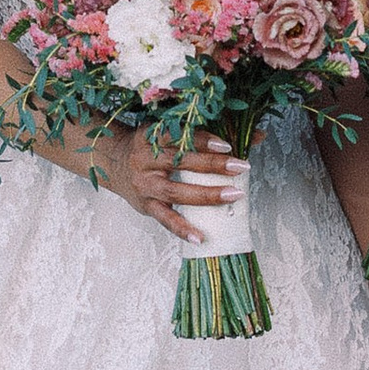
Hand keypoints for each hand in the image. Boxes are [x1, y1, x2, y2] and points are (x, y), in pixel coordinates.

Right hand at [56, 123, 244, 245]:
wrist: (111, 161)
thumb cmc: (150, 145)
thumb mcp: (171, 131)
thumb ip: (210, 133)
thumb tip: (257, 135)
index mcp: (154, 136)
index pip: (180, 136)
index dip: (204, 140)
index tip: (227, 145)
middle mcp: (147, 159)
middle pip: (181, 161)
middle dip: (212, 165)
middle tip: (241, 167)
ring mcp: (145, 184)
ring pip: (176, 191)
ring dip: (206, 195)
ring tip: (232, 196)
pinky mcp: (145, 205)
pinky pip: (164, 218)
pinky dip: (182, 229)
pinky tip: (199, 237)